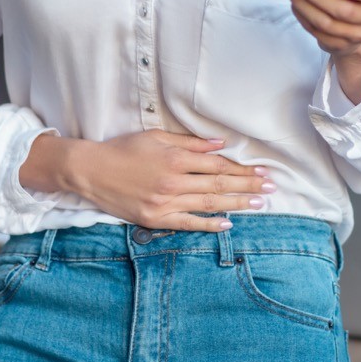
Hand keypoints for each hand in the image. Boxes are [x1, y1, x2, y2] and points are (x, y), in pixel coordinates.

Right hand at [21, 130, 273, 231]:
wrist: (91, 172)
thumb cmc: (123, 150)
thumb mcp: (155, 137)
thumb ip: (189, 142)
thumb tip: (219, 144)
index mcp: (175, 158)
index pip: (217, 165)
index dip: (242, 169)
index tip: (261, 172)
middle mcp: (174, 181)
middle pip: (219, 184)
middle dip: (248, 186)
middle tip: (270, 188)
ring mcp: (165, 202)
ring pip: (209, 203)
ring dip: (237, 204)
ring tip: (259, 204)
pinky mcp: (156, 219)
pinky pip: (189, 223)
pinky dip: (209, 224)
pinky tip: (228, 223)